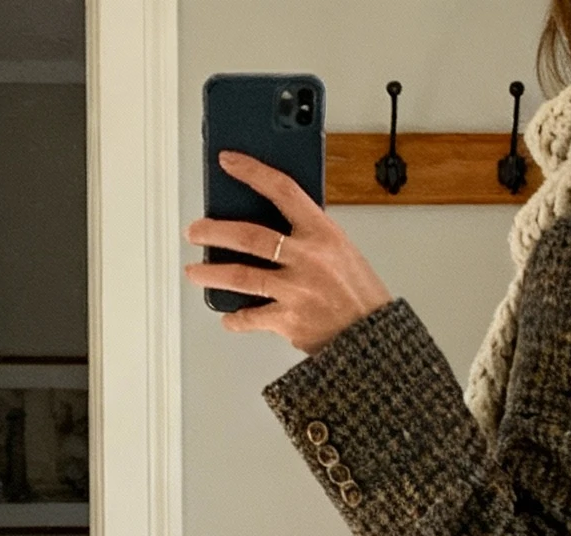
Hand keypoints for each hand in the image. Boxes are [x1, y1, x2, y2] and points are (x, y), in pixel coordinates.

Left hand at [185, 153, 391, 353]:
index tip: (228, 162)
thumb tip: (271, 227)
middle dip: (215, 231)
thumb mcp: (342, 252)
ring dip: (212, 273)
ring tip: (195, 271)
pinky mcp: (290, 321)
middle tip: (196, 231)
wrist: (375, 340)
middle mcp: (307, 259)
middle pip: (249, 236)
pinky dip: (237, 319)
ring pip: (242, 277)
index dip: (252, 171)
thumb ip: (309, 237)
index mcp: (323, 233)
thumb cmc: (360, 296)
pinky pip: (253, 318)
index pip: (282, 190)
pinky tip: (229, 317)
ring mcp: (297, 291)